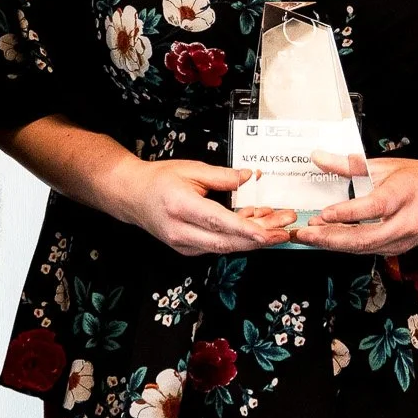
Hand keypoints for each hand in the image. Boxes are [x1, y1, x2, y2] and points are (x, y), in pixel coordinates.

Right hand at [108, 158, 295, 255]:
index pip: (218, 222)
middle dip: (259, 238)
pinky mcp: (187, 248)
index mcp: (180, 206)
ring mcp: (183, 244)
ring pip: (225, 247)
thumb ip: (222, 176)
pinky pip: (218, 246)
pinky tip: (256, 225)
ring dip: (253, 238)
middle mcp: (181, 230)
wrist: (132, 195)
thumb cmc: (159, 179)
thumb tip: (249, 177)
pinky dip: (238, 237)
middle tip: (285, 230)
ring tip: (278, 225)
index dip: (246, 229)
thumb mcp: (191, 169)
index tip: (269, 232)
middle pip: (226, 242)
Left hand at [294, 154, 417, 256]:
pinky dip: (346, 245)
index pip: (373, 207)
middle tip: (305, 233)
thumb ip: (350, 165)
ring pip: (364, 248)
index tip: (324, 214)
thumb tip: (319, 157)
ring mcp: (403, 240)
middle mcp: (405, 221)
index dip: (347, 213)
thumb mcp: (385, 165)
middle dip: (331, 238)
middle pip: (365, 237)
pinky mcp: (398, 249)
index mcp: (404, 194)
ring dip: (334, 244)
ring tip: (309, 237)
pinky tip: (327, 239)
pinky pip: (368, 250)